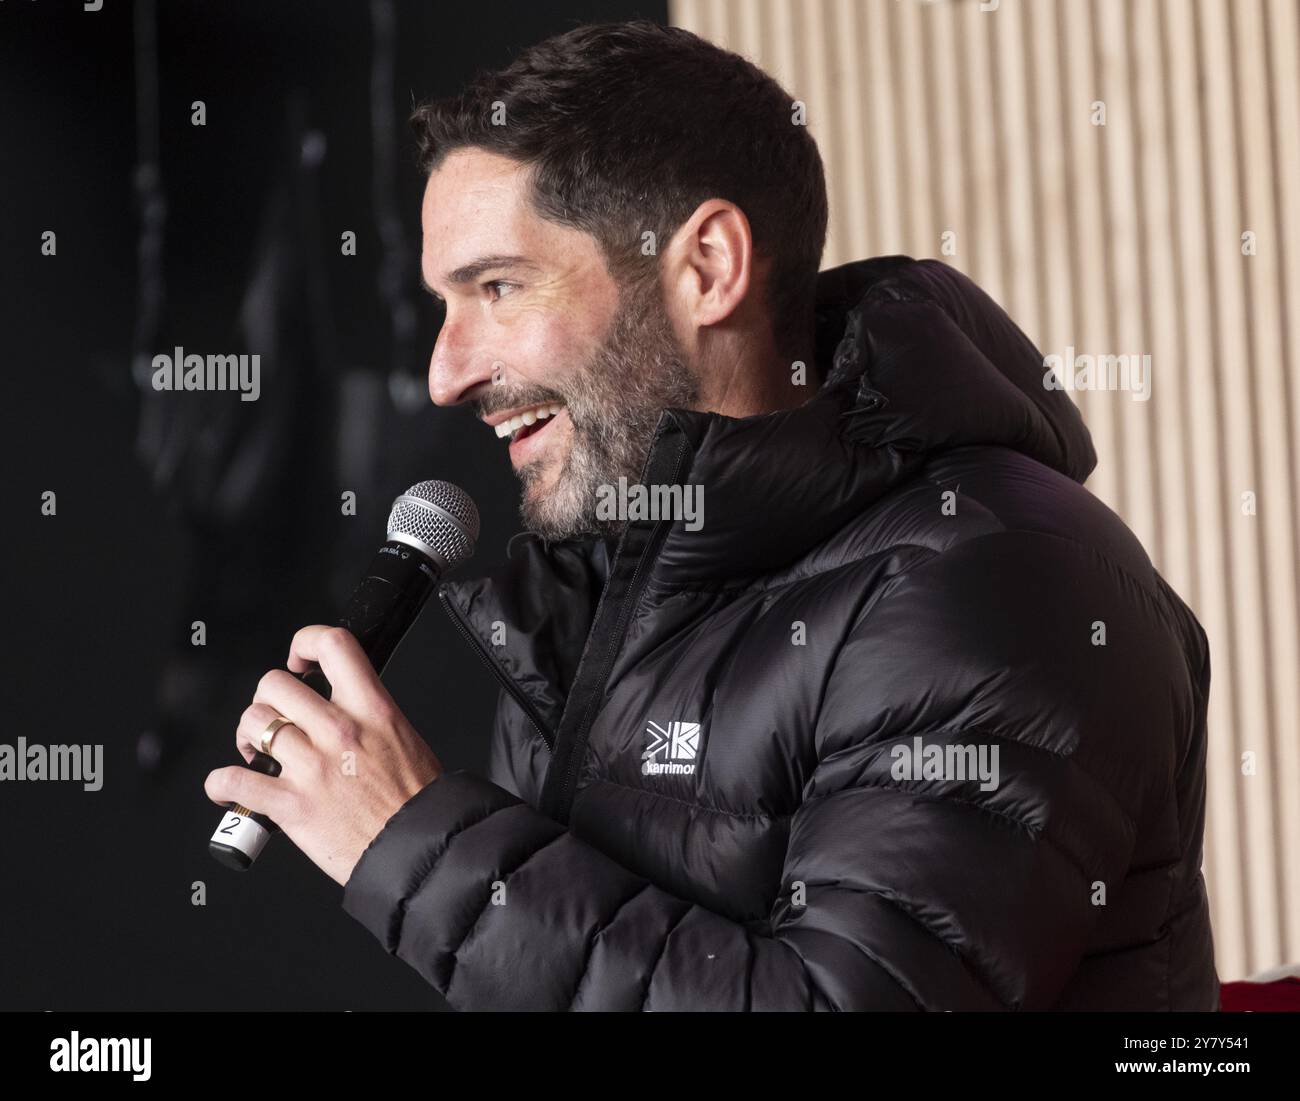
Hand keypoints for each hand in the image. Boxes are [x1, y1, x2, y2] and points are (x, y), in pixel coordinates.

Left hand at [204, 626, 442, 885]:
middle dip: (267, 699)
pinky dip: (221, 785)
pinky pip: (232, 781)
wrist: (422, 850)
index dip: (305, 642)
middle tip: (275, 717)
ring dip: (248, 736)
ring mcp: (313, 767)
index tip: (299, 661)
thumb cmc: (417, 801)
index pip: (333, 645)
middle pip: (275, 684)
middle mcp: (340, 731)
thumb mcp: (404, 737)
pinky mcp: (291, 805)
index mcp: (373, 709)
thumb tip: (338, 705)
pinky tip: (229, 788)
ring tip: (258, 751)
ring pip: (253, 723)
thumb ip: (369, 715)